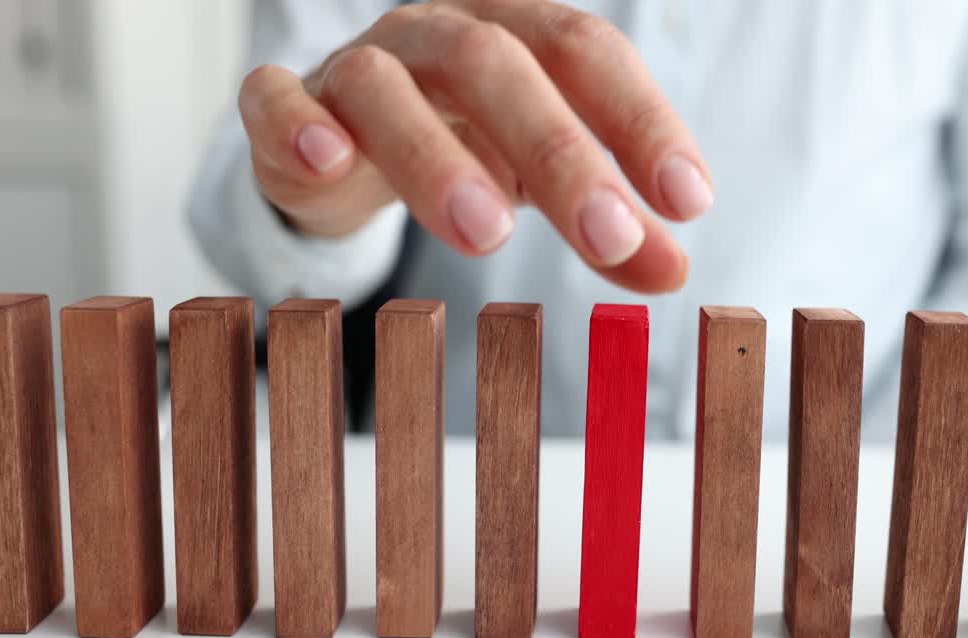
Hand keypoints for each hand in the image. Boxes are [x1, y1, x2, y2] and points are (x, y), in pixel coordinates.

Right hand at [237, 0, 711, 293]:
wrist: (345, 141)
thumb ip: (609, 228)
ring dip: (439, 157)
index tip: (688, 200)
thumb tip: (674, 272)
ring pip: (389, 88)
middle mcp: (438, 36)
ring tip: (489, 235)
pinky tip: (330, 163)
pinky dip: (299, 124)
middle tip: (609, 235)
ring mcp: (357, 67)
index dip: (640, 119)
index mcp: (513, 37)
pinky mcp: (287, 107)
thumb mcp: (545, 186)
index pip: (586, 52)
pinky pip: (279, 100)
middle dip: (560, 152)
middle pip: (497, 67)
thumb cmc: (465, 149)